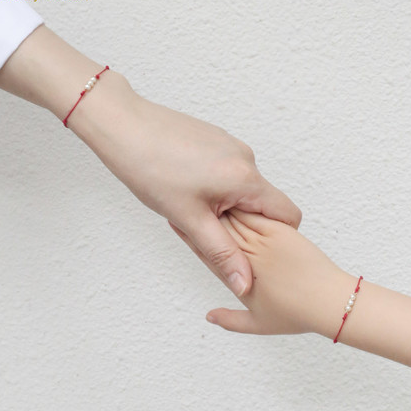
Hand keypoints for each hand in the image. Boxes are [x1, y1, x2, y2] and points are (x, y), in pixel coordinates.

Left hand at [74, 80, 301, 296]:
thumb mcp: (188, 219)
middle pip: (263, 203)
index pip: (288, 215)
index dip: (276, 239)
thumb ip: (222, 254)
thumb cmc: (150, 167)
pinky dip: (214, 185)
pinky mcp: (215, 139)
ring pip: (242, 188)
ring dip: (225, 204)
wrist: (122, 125)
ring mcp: (231, 145)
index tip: (249, 248)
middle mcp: (246, 157)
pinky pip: (228, 171)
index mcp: (246, 178)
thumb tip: (244, 284)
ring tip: (188, 203)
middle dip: (242, 222)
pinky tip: (182, 185)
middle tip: (203, 226)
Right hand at [204, 210, 354, 337]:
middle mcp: (244, 258)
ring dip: (222, 208)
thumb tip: (210, 316)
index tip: (183, 226)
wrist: (326, 302)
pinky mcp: (278, 232)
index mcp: (236, 278)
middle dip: (204, 219)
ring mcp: (261, 243)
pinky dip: (243, 205)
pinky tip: (235, 195)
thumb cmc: (296, 314)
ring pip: (233, 219)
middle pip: (216, 232)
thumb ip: (230, 320)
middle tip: (194, 205)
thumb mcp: (258, 324)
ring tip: (211, 197)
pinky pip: (254, 213)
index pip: (207, 254)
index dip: (193, 239)